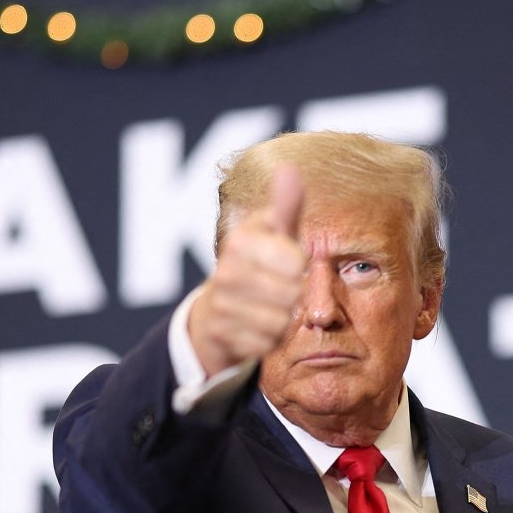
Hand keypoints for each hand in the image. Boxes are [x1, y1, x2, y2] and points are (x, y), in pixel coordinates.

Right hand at [187, 164, 306, 374]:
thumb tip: (289, 168)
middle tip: (277, 288)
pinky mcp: (223, 337)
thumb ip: (285, 206)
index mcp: (240, 241)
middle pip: (292, 294)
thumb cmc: (255, 265)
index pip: (297, 261)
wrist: (215, 311)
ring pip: (281, 321)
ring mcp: (222, 306)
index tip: (285, 262)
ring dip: (282, 318)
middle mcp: (225, 272)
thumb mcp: (270, 233)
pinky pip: (267, 344)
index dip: (298, 266)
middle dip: (292, 294)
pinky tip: (256, 327)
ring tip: (267, 306)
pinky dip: (269, 339)